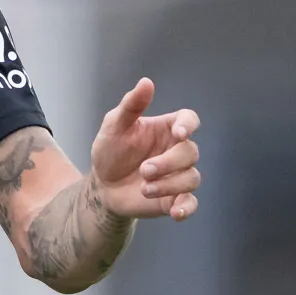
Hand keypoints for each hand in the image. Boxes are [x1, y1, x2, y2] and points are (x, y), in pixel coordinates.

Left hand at [88, 77, 200, 222]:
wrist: (103, 186)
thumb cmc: (111, 152)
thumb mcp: (114, 126)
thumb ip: (131, 105)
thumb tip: (146, 82)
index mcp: (168, 128)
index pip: (189, 120)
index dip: (189, 125)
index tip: (178, 133)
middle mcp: (178, 150)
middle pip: (190, 152)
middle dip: (168, 163)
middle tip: (144, 170)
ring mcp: (178, 175)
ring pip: (192, 178)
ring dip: (170, 185)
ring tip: (145, 188)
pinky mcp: (175, 197)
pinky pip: (192, 203)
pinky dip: (187, 207)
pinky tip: (175, 212)